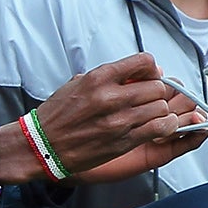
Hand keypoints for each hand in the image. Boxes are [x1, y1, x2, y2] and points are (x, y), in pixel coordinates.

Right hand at [0, 53, 204, 185]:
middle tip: (150, 99)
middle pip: (157, 87)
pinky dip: (165, 126)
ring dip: (162, 111)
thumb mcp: (79, 83)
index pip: (144, 62)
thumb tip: (139, 73)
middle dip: (158, 92)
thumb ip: (109, 77)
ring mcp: (119, 120)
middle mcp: (111, 97)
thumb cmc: (58, 115)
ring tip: (153, 114)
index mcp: (99, 77)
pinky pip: (159, 128)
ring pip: (162, 108)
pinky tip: (159, 127)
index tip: (148, 77)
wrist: (42, 145)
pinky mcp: (124, 141)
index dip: (152, 69)